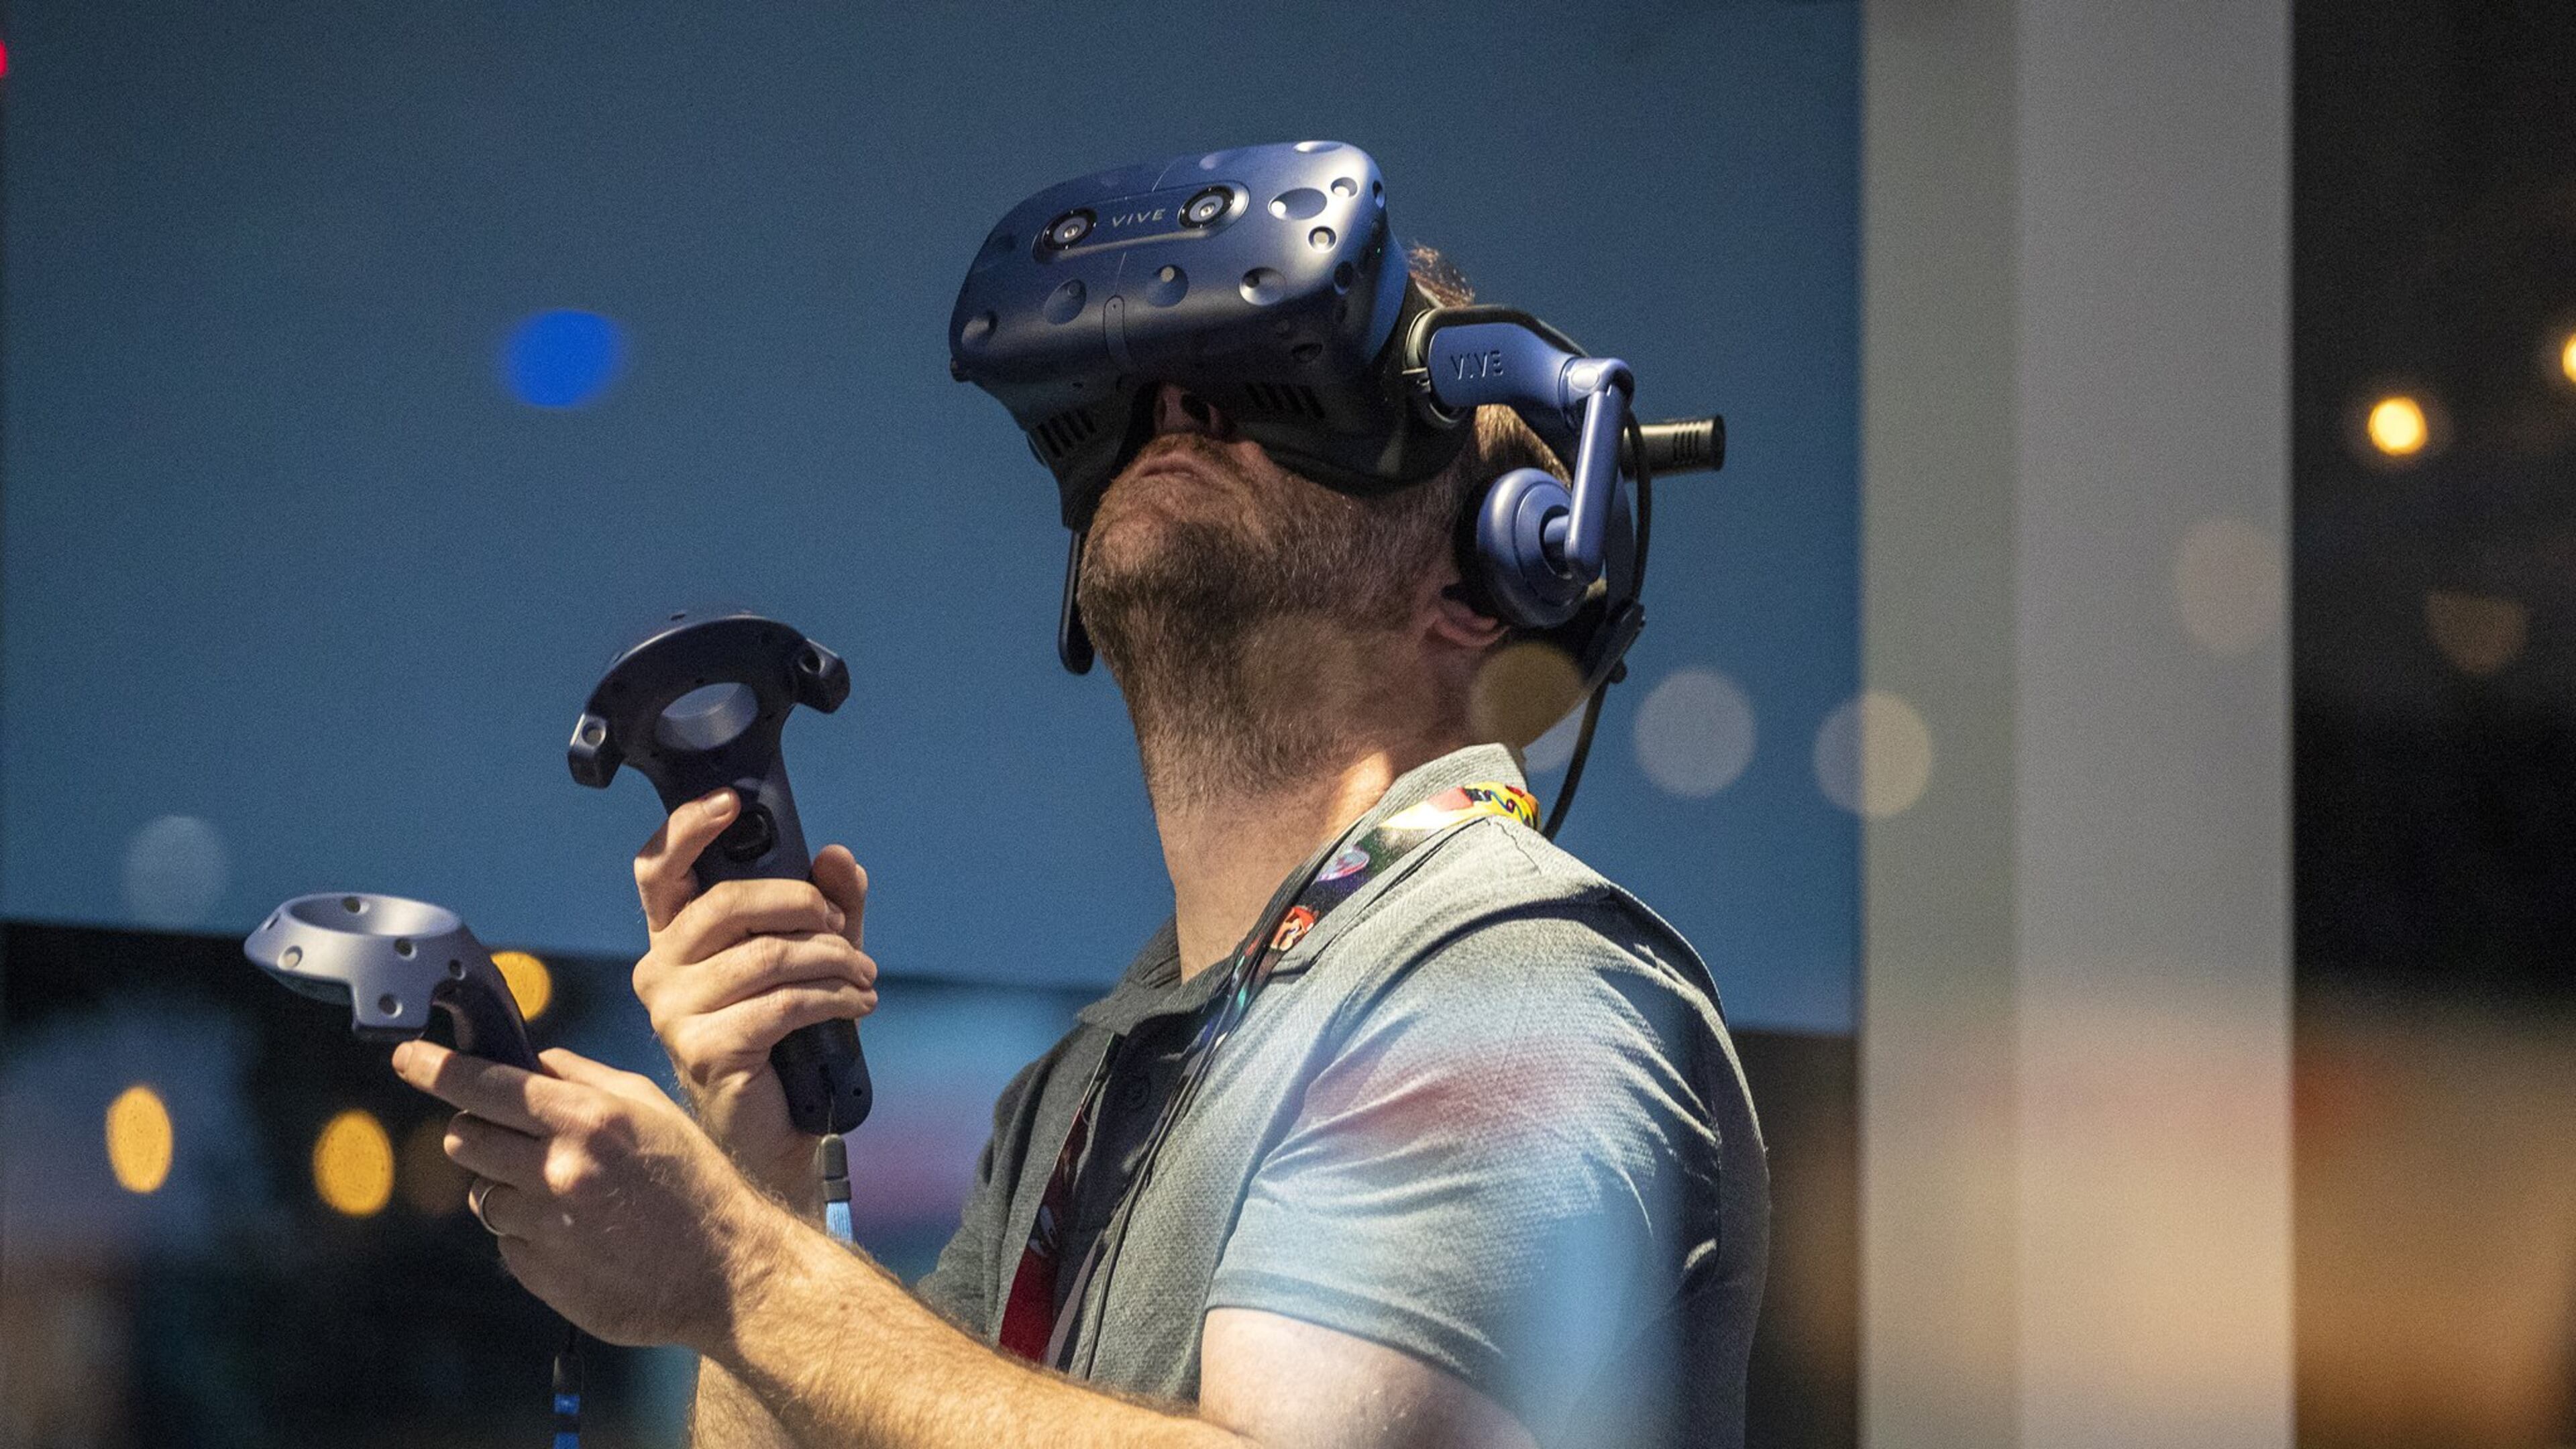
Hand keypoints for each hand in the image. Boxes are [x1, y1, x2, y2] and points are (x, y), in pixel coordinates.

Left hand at [393, 1040, 788, 1352]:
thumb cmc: (692, 1182)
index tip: (407, 1058)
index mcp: (588, 1118)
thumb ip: (584, 1077)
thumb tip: (527, 1061)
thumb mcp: (650, 1108)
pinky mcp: (538, 1271)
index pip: (486, 1085)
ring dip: (506, 1186)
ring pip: (480, 1192)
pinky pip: (504, 1239)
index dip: (436, 1069)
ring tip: (565, 1194)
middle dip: (477, 1131)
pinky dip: (527, 1231)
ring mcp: (545, 1224)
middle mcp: (560, 1168)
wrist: (725, 1270)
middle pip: (464, 1137)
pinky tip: (576, 1233)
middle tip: (514, 1138)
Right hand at [631, 789, 877, 1204]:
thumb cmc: (786, 1037)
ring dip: (833, 960)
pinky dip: (833, 998)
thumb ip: (826, 905)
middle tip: (844, 929)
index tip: (730, 804)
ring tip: (863, 977)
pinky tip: (857, 1005)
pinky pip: (780, 1003)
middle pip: (726, 904)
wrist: (777, 1129)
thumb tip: (836, 856)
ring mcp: (674, 1012)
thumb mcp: (813, 957)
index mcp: (674, 939)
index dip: (687, 829)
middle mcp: (660, 970)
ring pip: (766, 956)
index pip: (659, 871)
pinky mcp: (704, 1049)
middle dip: (801, 906)